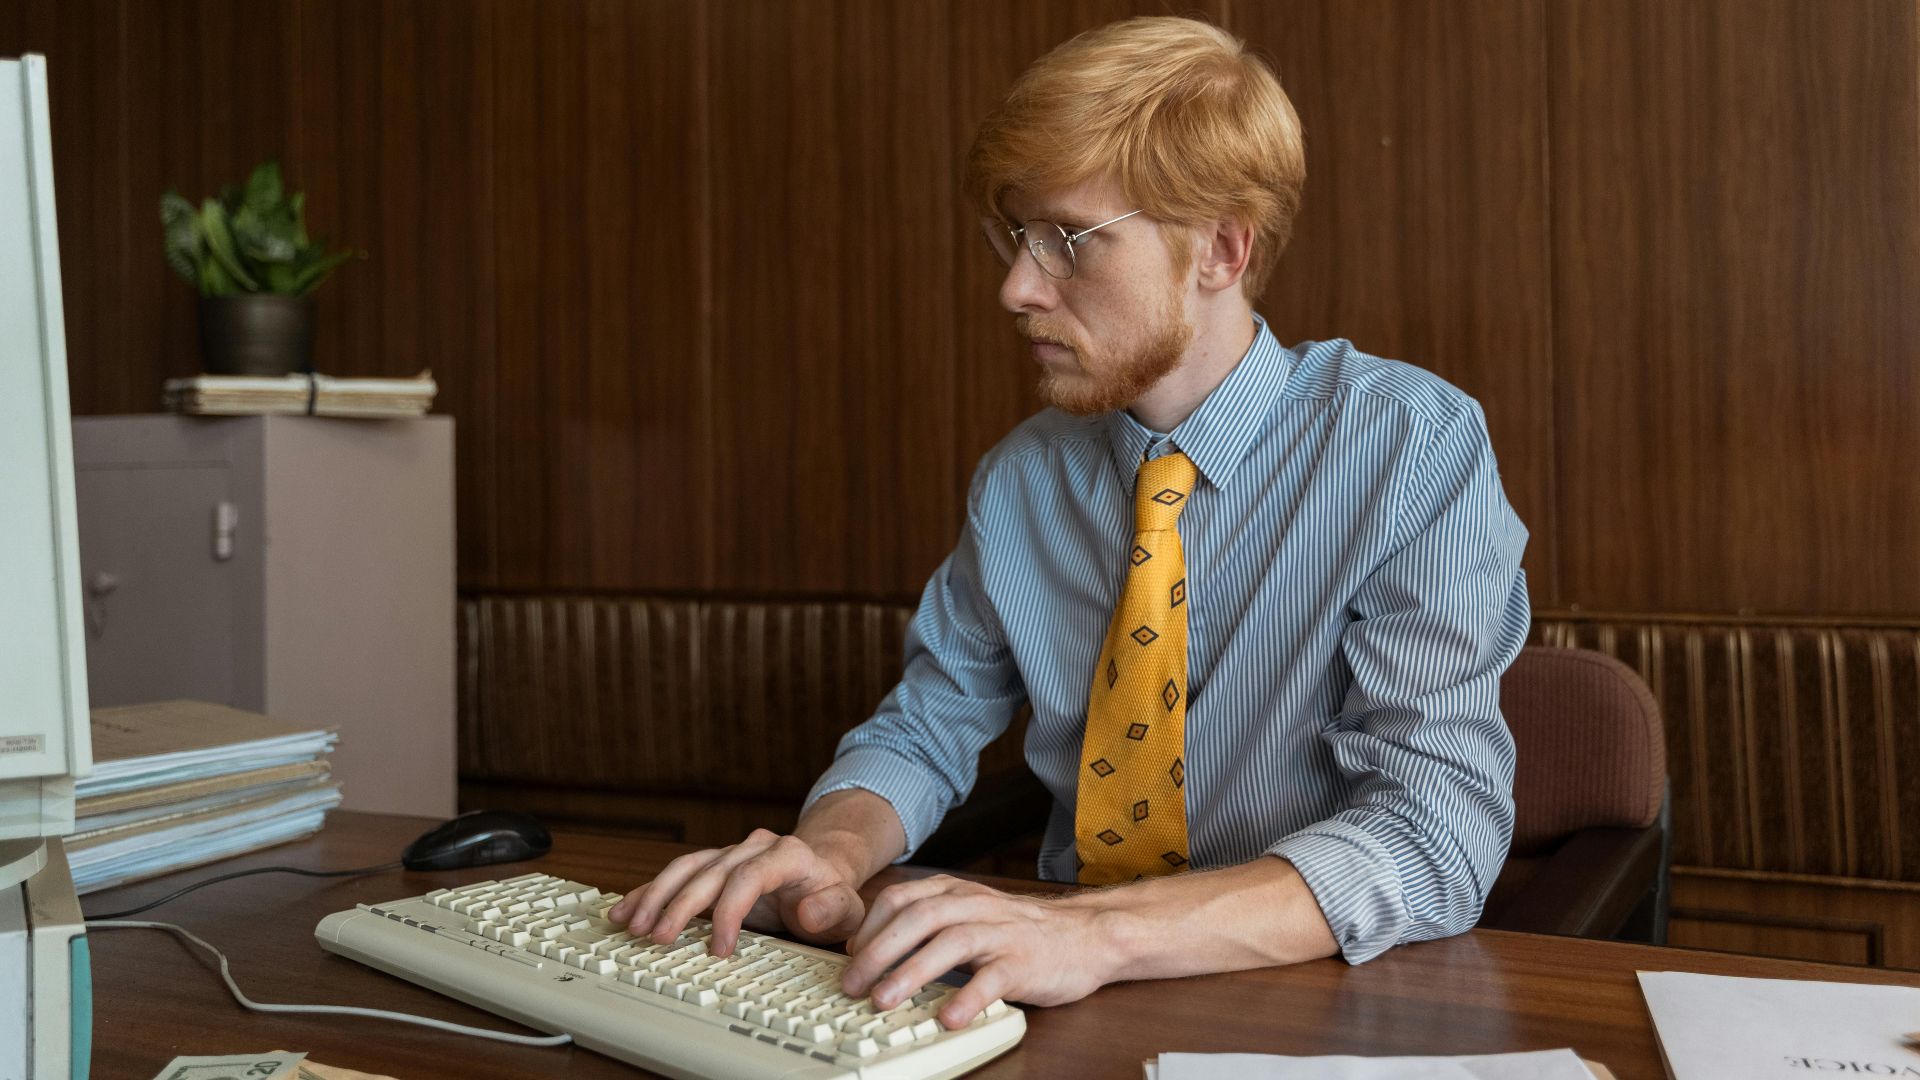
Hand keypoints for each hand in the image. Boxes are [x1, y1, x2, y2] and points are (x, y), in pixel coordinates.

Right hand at [607, 828, 865, 956]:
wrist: (822, 872)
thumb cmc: (831, 895)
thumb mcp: (847, 908)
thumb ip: (832, 910)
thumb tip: (808, 912)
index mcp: (787, 855)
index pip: (749, 877)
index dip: (730, 911)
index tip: (719, 949)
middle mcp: (753, 848)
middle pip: (709, 872)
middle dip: (680, 905)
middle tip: (658, 939)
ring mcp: (730, 855)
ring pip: (686, 868)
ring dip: (656, 895)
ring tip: (632, 924)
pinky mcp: (712, 867)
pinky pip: (677, 874)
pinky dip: (650, 891)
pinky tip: (625, 909)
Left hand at [841, 874, 1113, 1028]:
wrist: (1086, 936)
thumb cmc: (1019, 931)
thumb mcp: (969, 914)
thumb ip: (927, 924)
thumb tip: (869, 950)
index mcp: (956, 893)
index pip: (900, 899)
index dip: (868, 928)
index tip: (847, 957)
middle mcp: (975, 906)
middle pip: (917, 918)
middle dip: (878, 952)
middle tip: (852, 984)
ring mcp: (1001, 932)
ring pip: (951, 943)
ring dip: (911, 972)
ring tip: (885, 1001)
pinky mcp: (1025, 962)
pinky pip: (994, 978)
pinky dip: (968, 998)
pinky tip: (948, 1018)